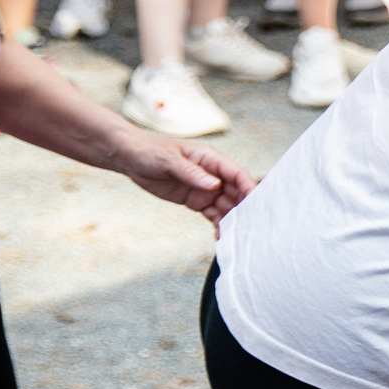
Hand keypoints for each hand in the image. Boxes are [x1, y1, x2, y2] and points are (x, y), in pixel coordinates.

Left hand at [111, 131, 254, 223]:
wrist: (132, 158)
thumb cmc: (151, 152)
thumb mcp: (170, 160)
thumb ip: (193, 173)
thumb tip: (215, 185)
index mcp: (211, 159)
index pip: (237, 174)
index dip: (249, 187)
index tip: (256, 202)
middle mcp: (213, 175)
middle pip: (237, 193)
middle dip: (244, 208)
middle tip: (250, 226)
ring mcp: (206, 189)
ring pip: (227, 206)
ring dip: (233, 220)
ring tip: (237, 236)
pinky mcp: (197, 201)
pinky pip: (213, 215)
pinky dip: (219, 226)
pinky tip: (221, 237)